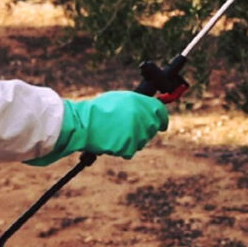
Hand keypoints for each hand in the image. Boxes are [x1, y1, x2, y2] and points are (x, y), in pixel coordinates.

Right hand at [27, 91, 167, 165]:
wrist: (84, 123)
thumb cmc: (100, 109)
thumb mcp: (121, 99)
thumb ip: (138, 104)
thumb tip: (150, 109)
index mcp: (141, 104)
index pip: (161, 112)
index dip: (162, 119)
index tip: (162, 124)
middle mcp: (142, 119)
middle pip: (152, 127)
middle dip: (144, 128)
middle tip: (130, 126)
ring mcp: (136, 134)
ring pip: (141, 140)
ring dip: (133, 138)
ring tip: (116, 130)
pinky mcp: (129, 148)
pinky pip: (130, 149)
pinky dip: (123, 147)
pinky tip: (112, 139)